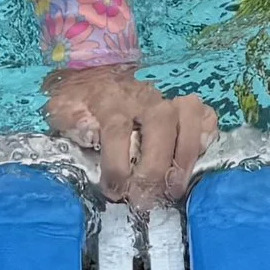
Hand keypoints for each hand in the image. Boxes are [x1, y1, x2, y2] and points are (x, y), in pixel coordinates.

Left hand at [44, 65, 219, 207]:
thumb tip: (85, 133)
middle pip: (159, 124)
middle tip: (145, 199)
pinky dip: (207, 137)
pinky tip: (197, 160)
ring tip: (174, 188)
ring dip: (184, 155)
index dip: (117, 165)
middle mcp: (143, 96)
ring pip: (188, 116)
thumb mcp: (63, 105)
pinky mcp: (184, 104)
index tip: (114, 191)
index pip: (116, 129)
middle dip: (154, 166)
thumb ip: (70, 119)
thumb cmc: (82, 96)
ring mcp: (168, 98)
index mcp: (110, 99)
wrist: (98, 70)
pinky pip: (205, 116)